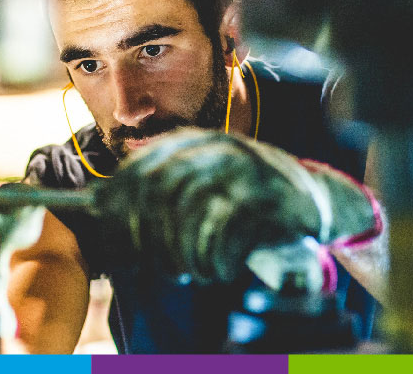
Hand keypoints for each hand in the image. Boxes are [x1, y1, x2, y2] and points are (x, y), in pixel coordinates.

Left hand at [94, 128, 381, 286]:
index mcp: (195, 141)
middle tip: (152, 267)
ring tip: (189, 271)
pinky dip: (216, 259)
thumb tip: (98, 207)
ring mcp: (247, 170)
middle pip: (162, 193)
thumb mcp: (203, 180)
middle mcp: (218, 148)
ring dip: (184, 253)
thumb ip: (158, 187)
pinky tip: (218, 270)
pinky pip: (228, 233)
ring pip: (193, 214)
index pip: (140, 171)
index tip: (112, 244)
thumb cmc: (245, 196)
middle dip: (150, 239)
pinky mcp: (273, 198)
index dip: (119, 211)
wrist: (314, 196)